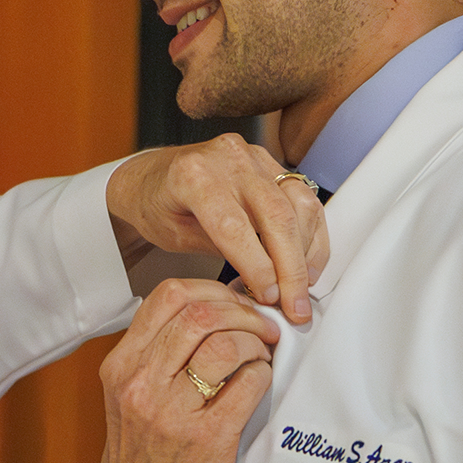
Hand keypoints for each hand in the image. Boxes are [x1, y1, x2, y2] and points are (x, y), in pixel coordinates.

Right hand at [59, 279, 277, 462]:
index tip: (234, 301)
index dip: (212, 289)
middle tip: (262, 326)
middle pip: (199, 312)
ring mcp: (171, 411)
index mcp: (121, 366)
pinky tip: (259, 383)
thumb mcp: (130, 396)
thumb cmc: (141, 460)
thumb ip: (158, 354)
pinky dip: (262, 374)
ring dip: (256, 341)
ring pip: (225, 342)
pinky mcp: (206, 439)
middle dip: (243, 311)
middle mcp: (140, 383)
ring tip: (262, 355)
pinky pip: (248, 383)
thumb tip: (215, 310)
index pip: (167, 296)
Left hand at [106, 134, 328, 322]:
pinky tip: (308, 263)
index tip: (270, 298)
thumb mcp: (175, 237)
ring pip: (299, 205)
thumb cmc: (157, 206)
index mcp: (193, 176)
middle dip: (291, 268)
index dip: (258, 266)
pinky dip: (311, 233)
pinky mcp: (270, 162)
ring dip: (306, 253)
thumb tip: (266, 288)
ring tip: (303, 288)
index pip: (234, 226)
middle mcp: (227, 157)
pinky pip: (303, 197)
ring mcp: (252, 156)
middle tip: (295, 306)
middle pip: (275, 215)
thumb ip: (221, 253)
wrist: (151, 176)